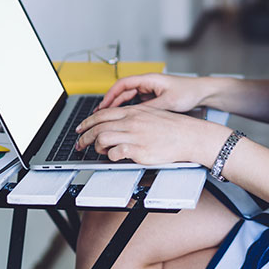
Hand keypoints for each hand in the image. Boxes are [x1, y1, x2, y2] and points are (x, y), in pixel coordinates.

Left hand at [74, 105, 229, 165]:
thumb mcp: (150, 114)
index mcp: (133, 112)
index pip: (102, 114)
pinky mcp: (139, 150)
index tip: (81, 128)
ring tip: (98, 152)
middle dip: (84, 136)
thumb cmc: (173, 127)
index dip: (87, 122)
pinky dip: (110, 156)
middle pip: (98, 126)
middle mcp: (131, 122)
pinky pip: (115, 153)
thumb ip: (133, 116)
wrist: (189, 135)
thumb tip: (118, 122)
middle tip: (80, 144)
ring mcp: (134, 135)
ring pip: (103, 138)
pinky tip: (113, 156)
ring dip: (95, 146)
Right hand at [96, 73, 208, 112]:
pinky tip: (123, 119)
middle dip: (110, 103)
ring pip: (128, 98)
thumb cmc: (188, 91)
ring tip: (107, 119)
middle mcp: (147, 83)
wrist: (202, 92)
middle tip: (99, 115)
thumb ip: (150, 108)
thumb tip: (134, 116)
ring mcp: (150, 90)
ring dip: (118, 107)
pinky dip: (128, 110)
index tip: (102, 106)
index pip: (123, 84)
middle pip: (123, 92)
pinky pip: (136, 103)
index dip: (110, 95)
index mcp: (149, 79)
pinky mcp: (153, 97)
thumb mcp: (168, 102)